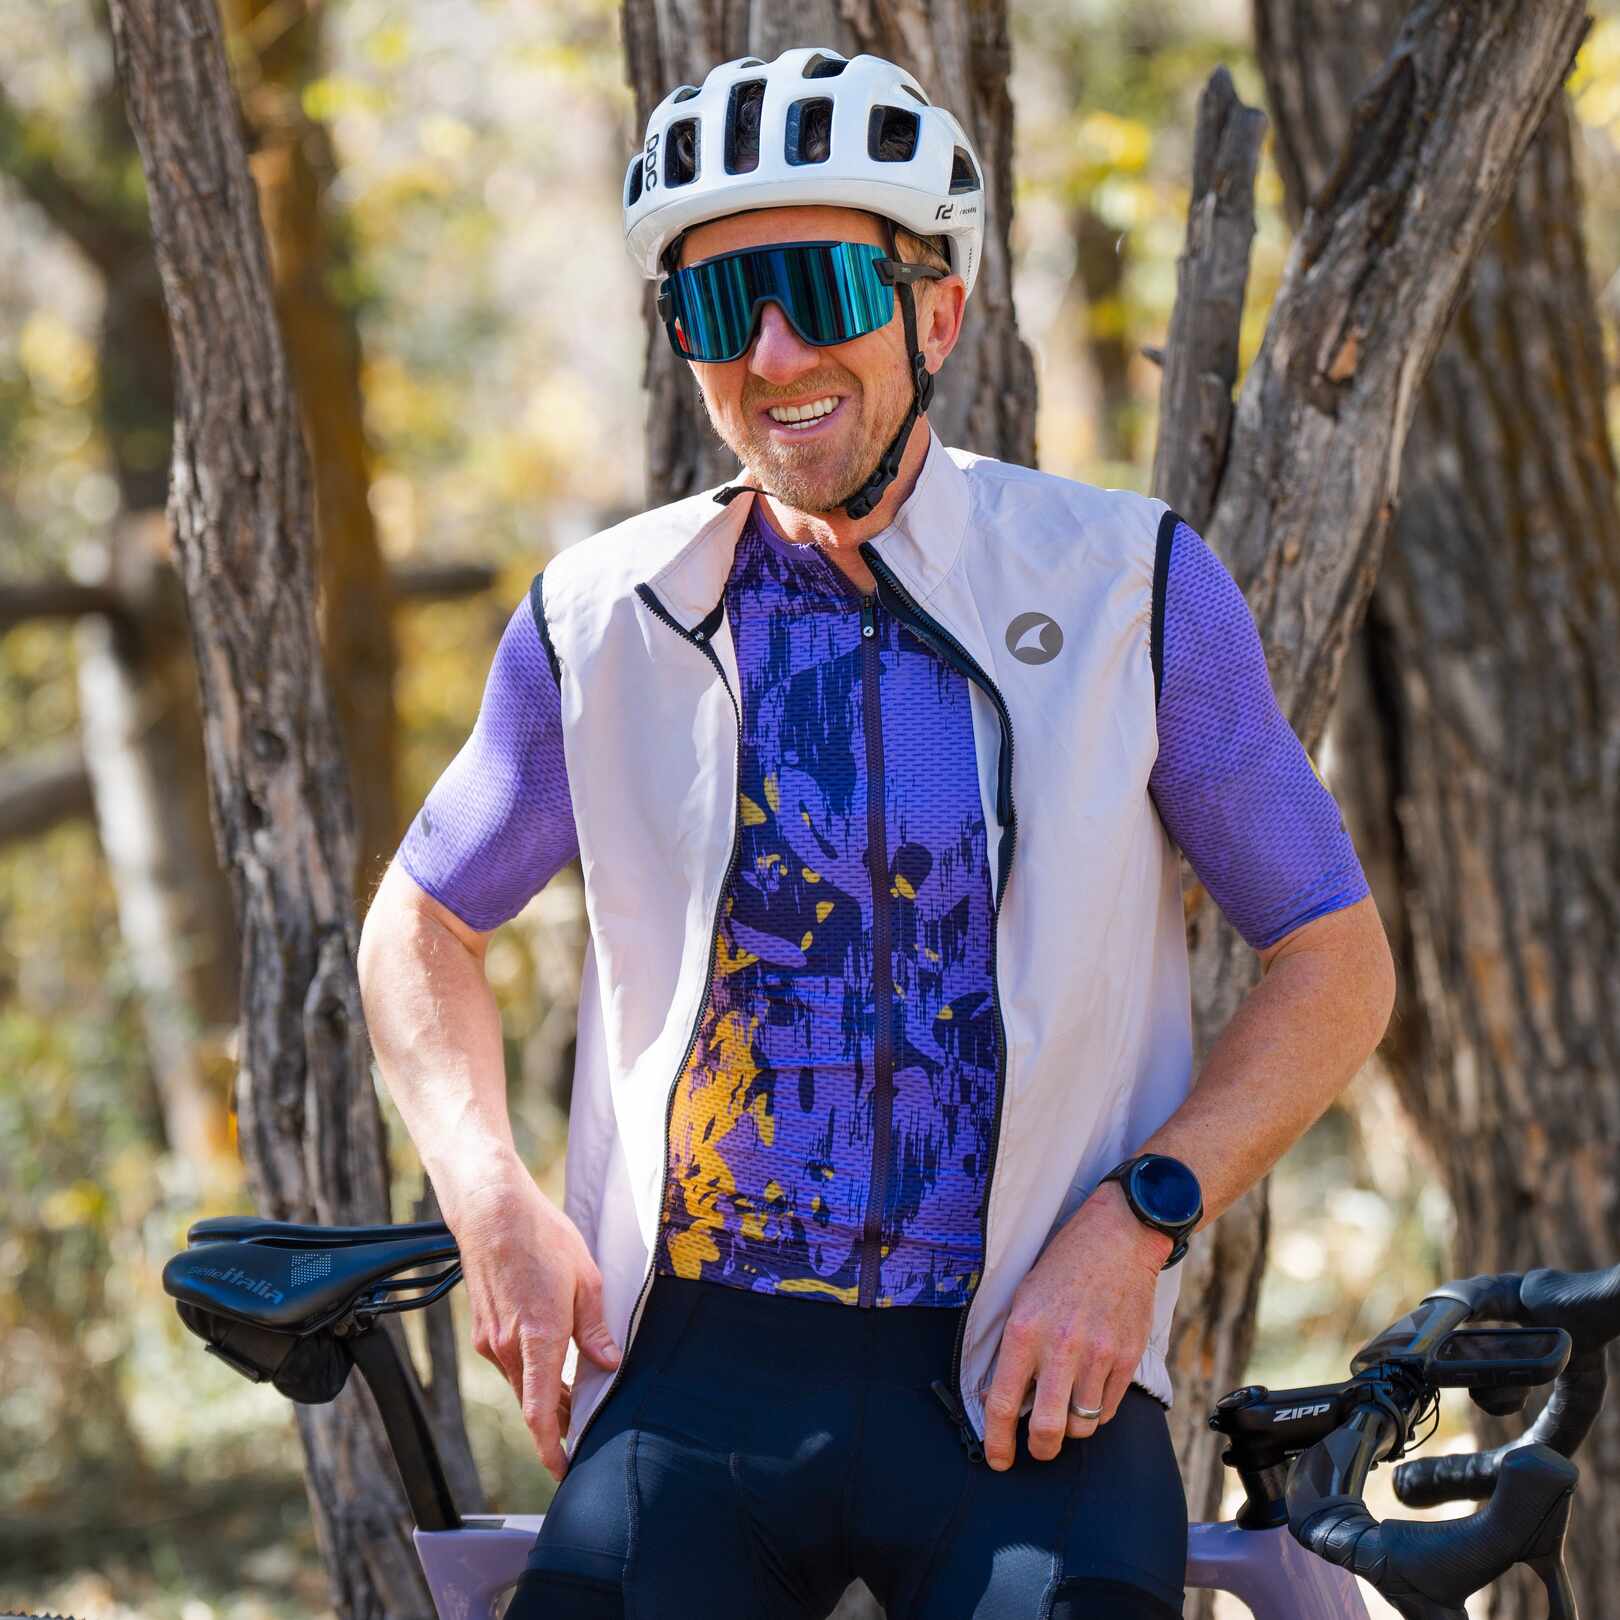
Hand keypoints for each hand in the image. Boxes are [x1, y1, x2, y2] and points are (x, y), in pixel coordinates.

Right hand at [439, 1159, 621, 1481]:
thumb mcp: (585, 1278)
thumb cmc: (542, 1237)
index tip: (564, 1469)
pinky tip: (550, 1363)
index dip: (552, 1450)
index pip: (540, 1414)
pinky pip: (509, 1365)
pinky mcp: (483, 1330)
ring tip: (575, 1399)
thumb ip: (596, 1328)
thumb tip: (610, 1365)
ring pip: (520, 1386)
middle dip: (558, 1425)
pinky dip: (530, 1374)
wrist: (491, 1210)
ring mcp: (490, 1340)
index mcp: (538, 1337)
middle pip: (532, 1406)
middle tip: (585, 1431)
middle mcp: (508, 1346)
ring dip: (545, 1398)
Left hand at [980, 1182, 1170, 1470]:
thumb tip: (1003, 1397)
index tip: (998, 1459)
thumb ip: (1014, 1348)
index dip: (996, 1442)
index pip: (1002, 1403)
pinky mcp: (1127, 1358)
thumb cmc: (1063, 1265)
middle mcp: (1060, 1347)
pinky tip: (1088, 1391)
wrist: (1118, 1238)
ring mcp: (1097, 1355)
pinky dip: (1096, 1411)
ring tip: (1064, 1408)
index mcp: (1024, 1331)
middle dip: (1039, 1450)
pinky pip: (1108, 1409)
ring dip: (1070, 1427)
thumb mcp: (1023, 1298)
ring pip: (1081, 1424)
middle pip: (1047, 1429)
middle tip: (1037, 1449)